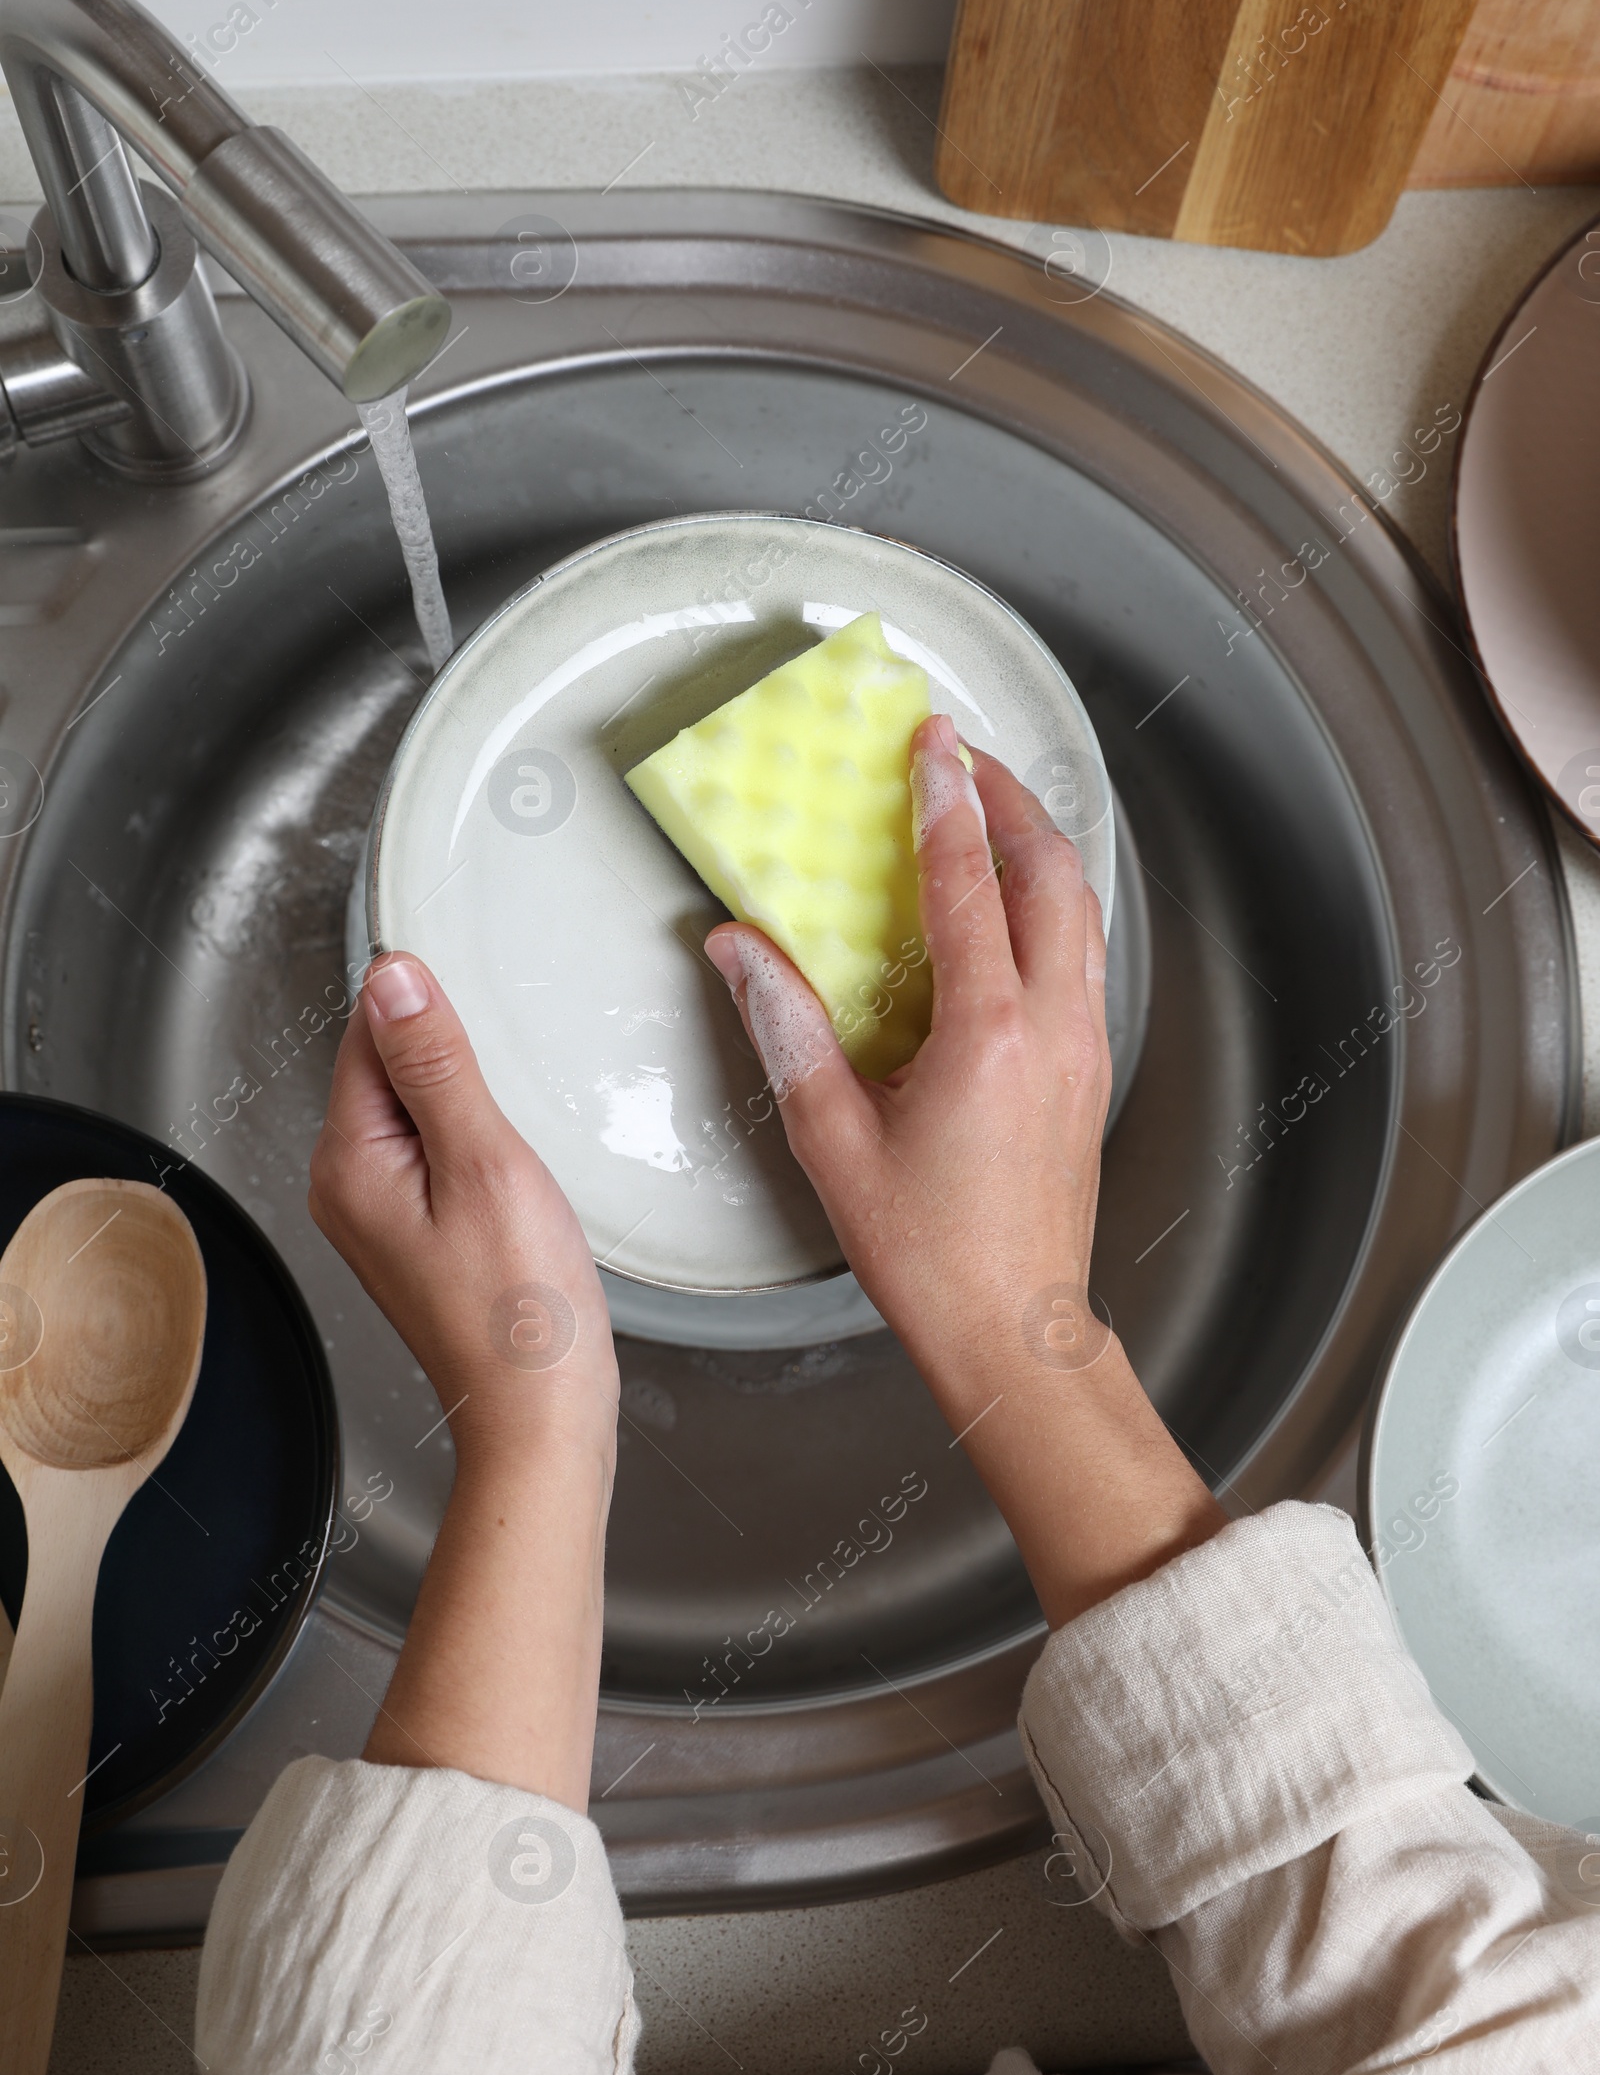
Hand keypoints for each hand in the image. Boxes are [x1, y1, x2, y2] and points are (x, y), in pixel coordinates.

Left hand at [309, 953, 617, 1802]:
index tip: (485, 1000)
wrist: (541, 1418)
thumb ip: (437, 1066)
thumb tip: (395, 976)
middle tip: (519, 1079)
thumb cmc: (523, 1311)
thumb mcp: (487, 1164)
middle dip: (453, 1056)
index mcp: (347, 1160)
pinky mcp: (419, 1233)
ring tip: (523, 1131)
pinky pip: (439, 1151)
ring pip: (419, 1109)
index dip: (428, 1006)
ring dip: (471, 1099)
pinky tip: (520, 1165)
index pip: (368, 1032)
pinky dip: (479, 1140)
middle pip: (390, 1067)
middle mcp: (347, 1185)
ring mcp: (380, 1214)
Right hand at [706, 714, 1106, 1420]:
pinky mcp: (1091, 1072)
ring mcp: (1084, 1048)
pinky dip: (1052, 904)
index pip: (968, 883)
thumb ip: (788, 1030)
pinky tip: (1014, 909)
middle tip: (963, 758)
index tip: (930, 743)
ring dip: (1037, 848)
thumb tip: (742, 950)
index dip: (946, 801)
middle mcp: (1052, 1026)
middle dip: (1009, 801)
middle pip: (1051, 874)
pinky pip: (1083, 956)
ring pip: (1081, 912)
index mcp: (988, 1034)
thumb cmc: (931, 1255)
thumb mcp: (834, 1141)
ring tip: (990, 813)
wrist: (1015, 1331)